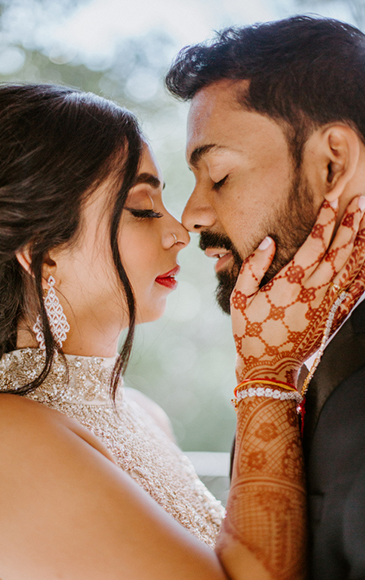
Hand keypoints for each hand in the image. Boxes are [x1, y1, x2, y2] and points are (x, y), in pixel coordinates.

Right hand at [231, 196, 364, 384]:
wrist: (268, 366)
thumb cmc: (249, 331)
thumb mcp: (239, 298)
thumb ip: (252, 267)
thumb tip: (268, 241)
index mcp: (289, 284)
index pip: (314, 245)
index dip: (325, 220)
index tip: (331, 200)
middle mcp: (312, 293)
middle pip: (339, 253)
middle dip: (350, 225)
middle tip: (359, 202)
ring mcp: (326, 306)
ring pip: (350, 269)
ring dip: (360, 244)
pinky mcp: (332, 317)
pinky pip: (354, 292)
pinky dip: (363, 274)